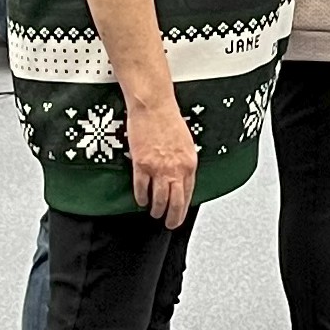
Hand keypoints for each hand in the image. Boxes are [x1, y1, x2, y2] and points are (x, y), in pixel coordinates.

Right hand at [127, 98, 197, 227]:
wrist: (154, 106)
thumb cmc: (168, 119)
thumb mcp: (186, 143)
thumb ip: (183, 162)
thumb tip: (180, 177)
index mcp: (189, 163)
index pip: (189, 194)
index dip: (183, 208)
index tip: (179, 214)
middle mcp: (175, 169)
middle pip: (175, 202)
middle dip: (172, 217)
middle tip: (169, 224)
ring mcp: (158, 168)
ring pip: (159, 199)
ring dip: (156, 210)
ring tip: (154, 213)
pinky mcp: (142, 164)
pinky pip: (141, 188)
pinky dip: (141, 197)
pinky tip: (141, 200)